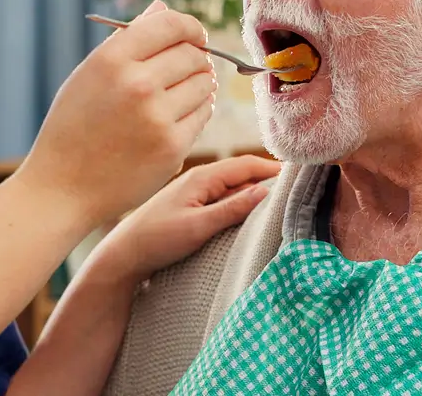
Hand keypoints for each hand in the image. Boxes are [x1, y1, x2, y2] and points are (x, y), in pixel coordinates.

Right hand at [17, 1, 216, 224]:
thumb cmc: (76, 125)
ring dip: (199, 87)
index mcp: (112, 58)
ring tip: (176, 97)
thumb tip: (161, 7)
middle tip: (183, 72)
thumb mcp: (90, 75)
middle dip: (196, 60)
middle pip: (195, 55)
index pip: (173, 24)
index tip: (195, 38)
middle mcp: (136, 83)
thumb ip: (128, 40)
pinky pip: (204, 114)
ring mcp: (156, 116)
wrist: (63, 188)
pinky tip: (176, 118)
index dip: (192, 28)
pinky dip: (197, 112)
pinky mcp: (172, 145)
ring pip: (205, 84)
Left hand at [92, 155, 280, 283]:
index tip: (299, 174)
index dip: (274, 168)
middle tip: (295, 191)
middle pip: (243, 172)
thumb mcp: (198, 226)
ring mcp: (195, 190)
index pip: (247, 164)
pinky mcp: (192, 204)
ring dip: (254, 192)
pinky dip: (240, 202)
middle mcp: (200, 178)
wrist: (121, 256)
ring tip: (278, 204)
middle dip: (268, 179)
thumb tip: (265, 191)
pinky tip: (248, 215)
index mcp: (203, 177)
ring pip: (234, 185)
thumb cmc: (156, 240)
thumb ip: (232, 208)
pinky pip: (224, 196)